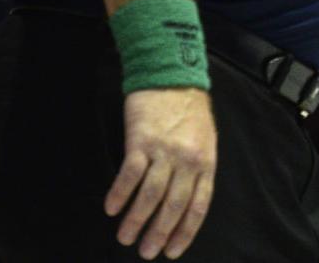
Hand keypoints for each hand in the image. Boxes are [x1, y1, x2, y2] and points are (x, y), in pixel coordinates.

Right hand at [105, 87, 217, 259]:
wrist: (172, 74)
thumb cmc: (189, 109)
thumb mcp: (205, 138)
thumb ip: (197, 167)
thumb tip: (186, 202)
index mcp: (206, 161)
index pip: (198, 205)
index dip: (185, 231)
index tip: (172, 251)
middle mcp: (187, 159)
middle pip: (173, 205)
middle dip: (159, 233)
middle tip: (146, 252)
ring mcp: (164, 150)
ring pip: (150, 195)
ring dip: (136, 220)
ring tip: (125, 238)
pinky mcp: (141, 141)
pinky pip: (129, 175)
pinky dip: (120, 195)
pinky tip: (112, 209)